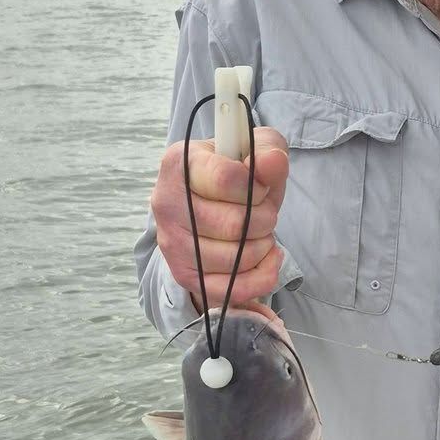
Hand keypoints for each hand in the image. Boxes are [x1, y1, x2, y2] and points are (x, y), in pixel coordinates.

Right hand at [150, 126, 289, 310]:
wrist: (211, 204)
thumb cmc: (236, 176)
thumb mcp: (255, 151)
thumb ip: (268, 150)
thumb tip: (273, 162)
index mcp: (178, 163)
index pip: (225, 178)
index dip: (257, 185)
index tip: (261, 185)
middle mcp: (166, 202)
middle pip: (235, 224)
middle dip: (265, 219)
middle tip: (265, 213)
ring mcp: (171, 243)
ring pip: (236, 259)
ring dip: (263, 246)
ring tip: (260, 233)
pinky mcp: (184, 275)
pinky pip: (232, 289)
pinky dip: (262, 277)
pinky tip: (266, 258)